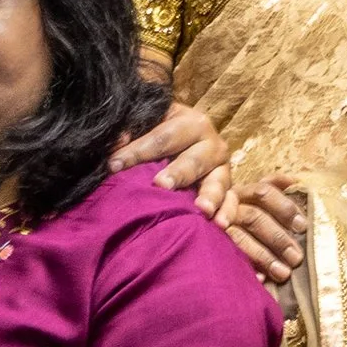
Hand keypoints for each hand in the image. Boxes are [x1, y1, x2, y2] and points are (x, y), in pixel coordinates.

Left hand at [112, 99, 234, 213]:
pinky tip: (220, 225)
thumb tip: (116, 142)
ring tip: (201, 209)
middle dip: (178, 173)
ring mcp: (222, 168)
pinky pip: (232, 202)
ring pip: (218, 181)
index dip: (138, 150)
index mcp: (191, 122)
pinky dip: (228, 213)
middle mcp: (211, 143)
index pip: (162, 137)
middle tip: (161, 185)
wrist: (182, 146)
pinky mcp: (228, 189)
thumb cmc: (158, 136)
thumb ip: (130, 131)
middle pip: (194, 159)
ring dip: (210, 196)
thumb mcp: (145, 126)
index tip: (114, 165)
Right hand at [216, 170, 307, 289]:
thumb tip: (295, 182)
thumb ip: (274, 186)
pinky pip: (228, 258)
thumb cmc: (243, 212)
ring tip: (283, 273)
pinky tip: (261, 279)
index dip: (284, 207)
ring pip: (240, 238)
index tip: (302, 226)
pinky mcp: (211, 246)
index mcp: (243, 192)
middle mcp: (228, 206)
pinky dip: (247, 268)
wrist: (205, 229)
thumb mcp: (256, 197)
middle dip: (277, 238)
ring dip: (264, 256)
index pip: (264, 192)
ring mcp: (217, 226)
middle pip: (254, 217)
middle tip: (296, 258)